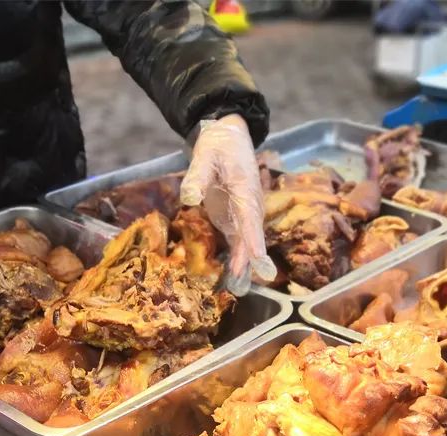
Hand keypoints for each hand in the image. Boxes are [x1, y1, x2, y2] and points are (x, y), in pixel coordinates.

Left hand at [181, 114, 276, 295]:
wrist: (227, 138)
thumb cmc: (218, 145)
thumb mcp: (205, 156)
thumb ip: (197, 177)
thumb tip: (189, 198)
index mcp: (245, 189)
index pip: (250, 217)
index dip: (254, 238)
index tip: (257, 257)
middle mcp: (249, 205)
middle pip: (252, 234)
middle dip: (251, 257)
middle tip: (249, 279)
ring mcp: (243, 213)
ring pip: (246, 241)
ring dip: (244, 262)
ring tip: (240, 285)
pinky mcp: (234, 218)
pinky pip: (238, 240)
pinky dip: (237, 257)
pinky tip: (234, 276)